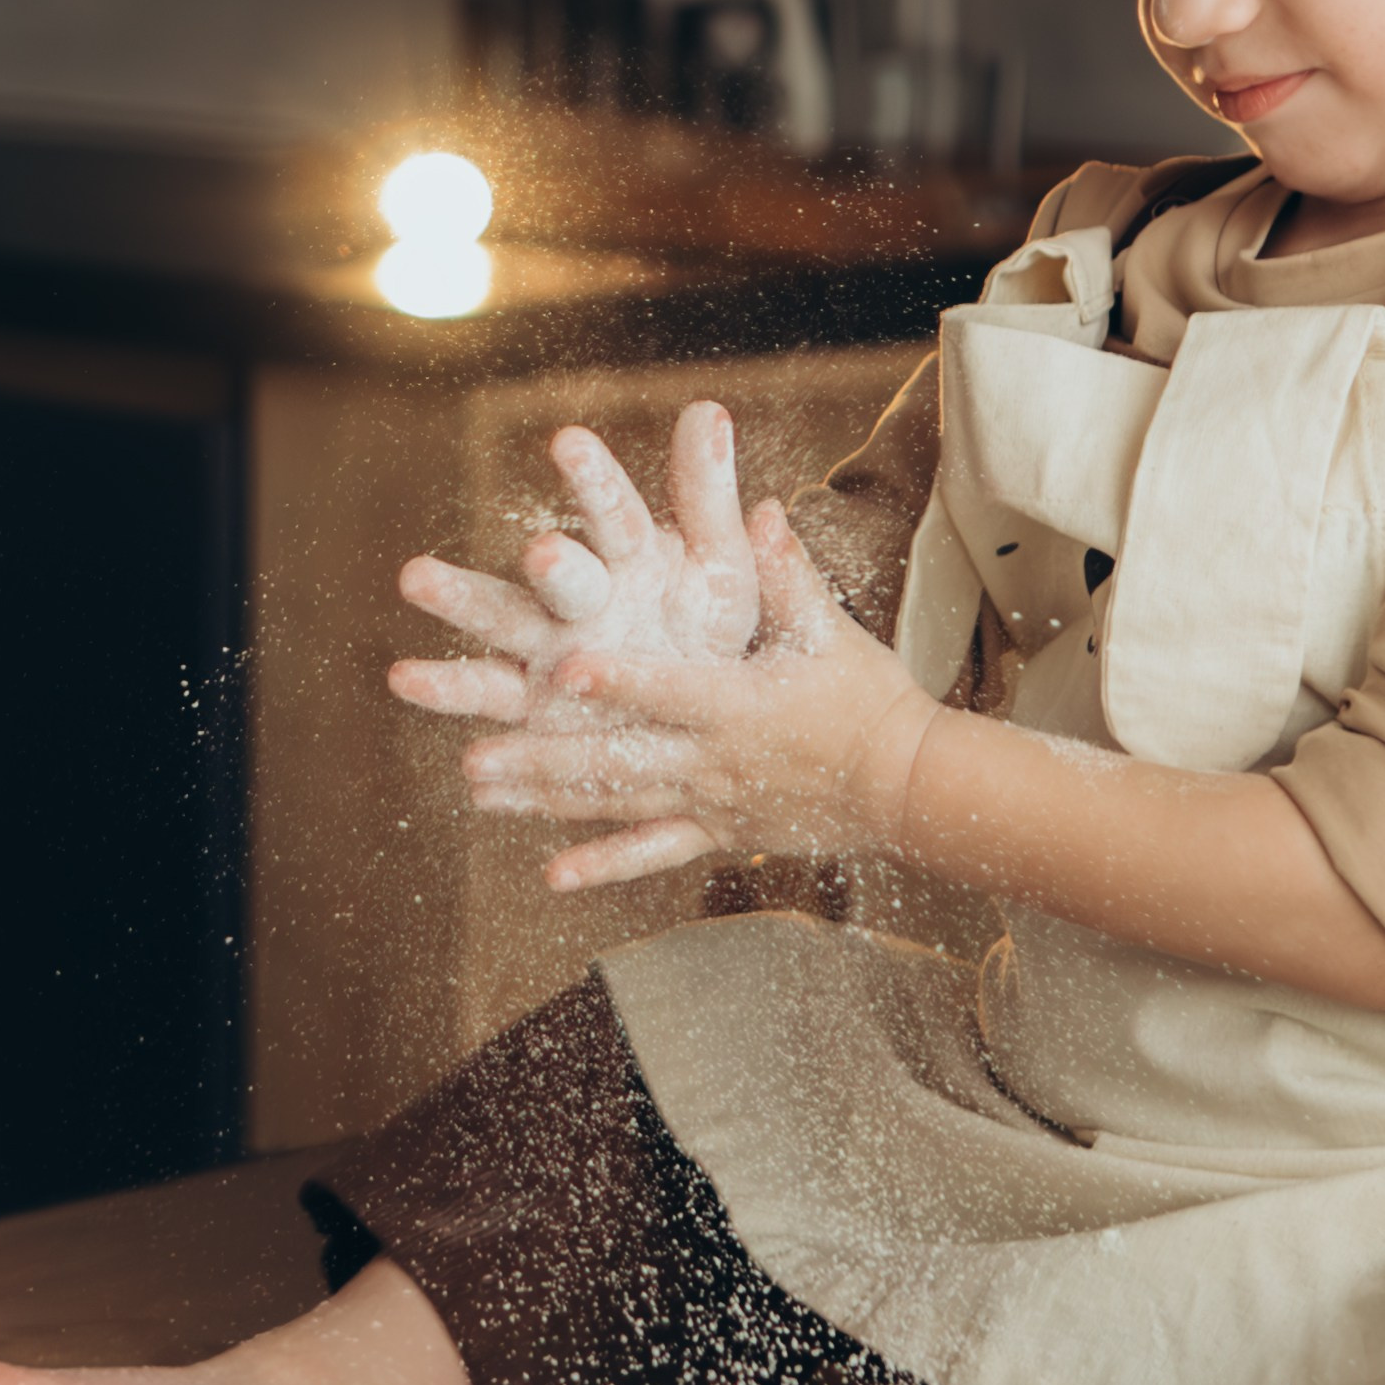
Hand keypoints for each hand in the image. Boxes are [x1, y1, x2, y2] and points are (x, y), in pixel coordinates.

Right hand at [389, 401, 759, 737]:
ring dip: (459, 599)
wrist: (695, 719)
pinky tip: (405, 677)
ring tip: (414, 577)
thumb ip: (706, 497)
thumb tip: (707, 408)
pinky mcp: (527, 703)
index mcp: (630, 557)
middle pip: (560, 573)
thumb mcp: (721, 569)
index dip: (594, 480)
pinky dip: (445, 688)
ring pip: (501, 618)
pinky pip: (485, 694)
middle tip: (544, 553)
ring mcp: (546, 647)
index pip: (615, 513)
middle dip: (553, 564)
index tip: (570, 442)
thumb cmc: (709, 632)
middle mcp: (580, 595)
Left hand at [463, 501, 938, 888]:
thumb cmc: (871, 700)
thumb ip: (787, 572)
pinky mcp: (721, 834)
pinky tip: (553, 874)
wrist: (908, 785)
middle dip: (544, 758)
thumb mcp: (830, 631)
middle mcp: (715, 759)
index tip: (560, 670)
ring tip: (483, 792)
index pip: (667, 689)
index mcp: (738, 703)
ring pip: (620, 805)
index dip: (615, 679)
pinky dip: (605, 865)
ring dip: (548, 800)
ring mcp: (713, 802)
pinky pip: (655, 853)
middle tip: (476, 755)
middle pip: (619, 760)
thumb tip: (761, 509)